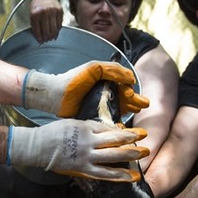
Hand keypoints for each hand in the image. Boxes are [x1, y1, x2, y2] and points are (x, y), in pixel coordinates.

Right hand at [7, 119, 148, 181]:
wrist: (38, 146)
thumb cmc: (53, 132)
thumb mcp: (73, 123)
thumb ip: (90, 126)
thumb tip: (108, 129)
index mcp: (86, 128)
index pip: (110, 129)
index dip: (124, 131)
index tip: (136, 132)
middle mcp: (89, 142)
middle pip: (116, 141)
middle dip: (132, 140)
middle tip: (145, 139)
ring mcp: (86, 157)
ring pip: (113, 157)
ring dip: (130, 156)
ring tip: (144, 154)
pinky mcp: (83, 170)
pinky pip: (104, 174)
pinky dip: (119, 176)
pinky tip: (131, 177)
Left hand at [23, 61, 149, 117]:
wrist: (55, 95)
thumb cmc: (73, 80)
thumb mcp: (94, 69)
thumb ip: (113, 70)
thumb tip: (131, 78)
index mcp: (106, 81)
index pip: (123, 86)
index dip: (129, 90)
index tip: (128, 94)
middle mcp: (104, 94)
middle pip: (124, 99)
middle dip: (135, 101)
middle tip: (143, 105)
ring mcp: (99, 107)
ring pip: (119, 110)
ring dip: (129, 111)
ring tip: (136, 113)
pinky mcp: (94, 119)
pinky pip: (109, 122)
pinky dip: (117, 124)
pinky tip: (123, 127)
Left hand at [29, 0, 62, 42]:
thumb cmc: (37, 5)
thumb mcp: (32, 13)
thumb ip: (35, 25)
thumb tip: (39, 37)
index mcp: (35, 14)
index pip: (37, 31)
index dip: (39, 38)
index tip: (40, 41)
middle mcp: (44, 12)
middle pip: (46, 31)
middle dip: (46, 38)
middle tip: (46, 40)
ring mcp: (53, 11)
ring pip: (54, 29)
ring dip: (52, 36)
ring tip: (51, 38)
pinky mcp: (60, 11)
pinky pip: (59, 24)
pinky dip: (58, 30)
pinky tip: (56, 33)